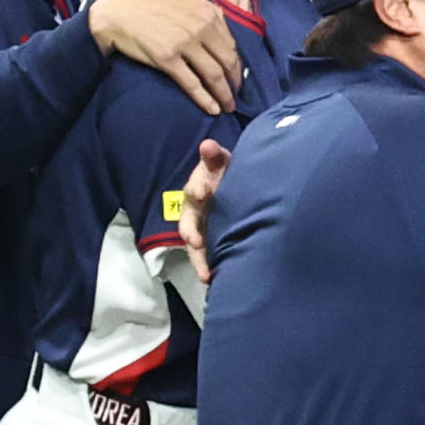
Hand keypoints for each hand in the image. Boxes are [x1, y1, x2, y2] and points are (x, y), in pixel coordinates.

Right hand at [89, 0, 247, 113]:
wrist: (118, 10)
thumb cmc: (149, 3)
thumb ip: (205, 8)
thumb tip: (221, 21)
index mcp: (207, 13)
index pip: (231, 45)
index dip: (236, 65)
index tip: (235, 76)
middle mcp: (200, 27)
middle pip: (227, 62)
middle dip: (235, 82)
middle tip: (236, 96)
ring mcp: (184, 43)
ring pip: (214, 75)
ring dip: (224, 95)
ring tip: (228, 107)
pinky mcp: (167, 59)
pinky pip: (192, 83)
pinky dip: (205, 99)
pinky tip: (212, 109)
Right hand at [178, 138, 229, 280]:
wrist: (237, 188)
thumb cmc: (225, 173)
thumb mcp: (222, 162)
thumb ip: (215, 155)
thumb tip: (207, 145)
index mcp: (198, 188)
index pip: (194, 188)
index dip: (197, 189)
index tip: (202, 193)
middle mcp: (196, 210)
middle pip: (188, 223)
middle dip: (192, 233)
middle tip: (196, 241)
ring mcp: (202, 228)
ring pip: (195, 246)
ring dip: (199, 260)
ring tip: (205, 275)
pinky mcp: (209, 243)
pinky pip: (205, 256)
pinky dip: (207, 268)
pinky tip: (215, 280)